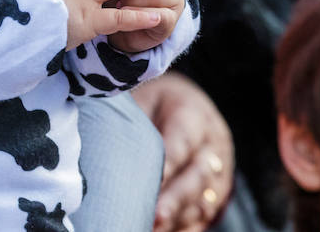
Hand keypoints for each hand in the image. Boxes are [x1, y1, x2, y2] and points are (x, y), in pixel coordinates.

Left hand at [132, 74, 234, 231]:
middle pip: (197, 177)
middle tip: (154, 218)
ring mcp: (218, 174)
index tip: (150, 181)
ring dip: (177, 219)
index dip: (168, 163)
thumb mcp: (145, 100)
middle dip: (175, 200)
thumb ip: (132, 122)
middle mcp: (212, 146)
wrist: (185, 106)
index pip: (182, 141)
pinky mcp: (215, 196)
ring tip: (153, 229)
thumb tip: (101, 141)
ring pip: (202, 201)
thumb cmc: (154, 105)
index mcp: (194, 115)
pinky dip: (182, 228)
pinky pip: (203, 218)